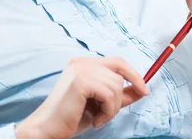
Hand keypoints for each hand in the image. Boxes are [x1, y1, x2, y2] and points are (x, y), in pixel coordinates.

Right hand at [15, 57, 147, 138]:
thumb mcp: (101, 104)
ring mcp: (80, 69)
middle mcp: (82, 62)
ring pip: (116, 86)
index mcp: (84, 64)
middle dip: (120, 98)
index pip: (118, 62)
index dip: (134, 75)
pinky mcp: (80, 80)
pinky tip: (95, 120)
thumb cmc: (71, 118)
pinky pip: (109, 94)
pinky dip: (107, 111)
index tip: (144, 90)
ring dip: (112, 108)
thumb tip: (142, 89)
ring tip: (98, 118)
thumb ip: (119, 94)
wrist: (47, 130)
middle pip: (119, 73)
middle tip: (108, 114)